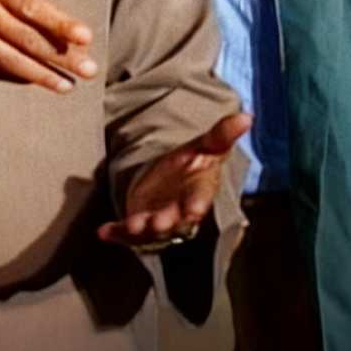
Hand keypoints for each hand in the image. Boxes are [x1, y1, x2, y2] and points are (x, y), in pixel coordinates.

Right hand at [0, 0, 96, 91]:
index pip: (31, 7)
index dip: (59, 23)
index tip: (85, 36)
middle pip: (25, 38)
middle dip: (59, 56)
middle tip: (88, 69)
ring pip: (7, 59)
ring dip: (39, 74)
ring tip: (65, 85)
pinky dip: (9, 76)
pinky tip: (31, 81)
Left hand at [97, 112, 251, 248]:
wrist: (173, 176)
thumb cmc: (195, 163)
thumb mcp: (206, 145)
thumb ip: (222, 134)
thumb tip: (247, 116)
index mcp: (198, 193)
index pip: (200, 200)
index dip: (197, 205)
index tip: (194, 210)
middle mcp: (179, 212)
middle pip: (174, 222)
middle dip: (166, 223)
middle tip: (158, 222)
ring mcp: (157, 220)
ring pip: (150, 232)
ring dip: (139, 230)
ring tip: (129, 225)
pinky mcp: (138, 221)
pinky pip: (125, 232)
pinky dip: (115, 234)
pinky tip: (103, 232)